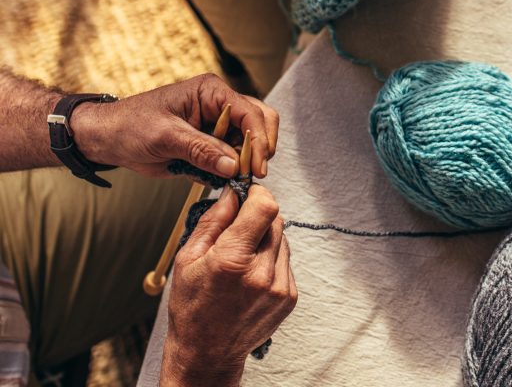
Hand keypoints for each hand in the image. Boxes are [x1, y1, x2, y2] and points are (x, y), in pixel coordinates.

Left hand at [72, 73, 278, 178]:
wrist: (108, 138)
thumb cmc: (131, 126)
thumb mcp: (165, 136)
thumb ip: (201, 149)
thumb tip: (234, 166)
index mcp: (211, 92)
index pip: (250, 112)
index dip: (259, 140)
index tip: (257, 167)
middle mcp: (220, 106)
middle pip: (260, 122)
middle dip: (260, 148)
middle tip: (253, 174)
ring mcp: (218, 126)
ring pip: (250, 142)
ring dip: (247, 162)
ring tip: (235, 180)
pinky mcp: (212, 144)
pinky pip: (233, 158)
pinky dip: (232, 171)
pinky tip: (221, 180)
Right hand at [161, 185, 295, 386]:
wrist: (207, 352)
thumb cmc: (192, 307)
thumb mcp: (188, 259)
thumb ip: (213, 221)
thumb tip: (232, 193)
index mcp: (232, 261)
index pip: (265, 207)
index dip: (257, 195)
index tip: (247, 195)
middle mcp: (262, 274)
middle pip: (276, 221)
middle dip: (258, 217)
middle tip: (238, 229)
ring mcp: (279, 287)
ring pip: (283, 240)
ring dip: (265, 239)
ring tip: (241, 258)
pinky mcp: (289, 296)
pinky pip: (285, 261)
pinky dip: (271, 259)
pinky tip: (251, 274)